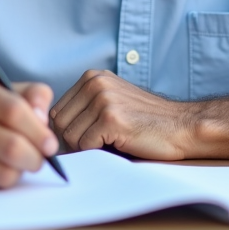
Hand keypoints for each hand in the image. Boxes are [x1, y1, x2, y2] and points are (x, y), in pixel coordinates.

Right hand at [0, 72, 58, 188]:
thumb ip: (29, 96)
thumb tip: (44, 120)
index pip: (13, 110)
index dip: (38, 131)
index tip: (50, 144)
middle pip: (11, 146)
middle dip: (34, 158)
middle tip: (39, 159)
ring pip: (2, 172)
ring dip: (18, 172)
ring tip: (15, 164)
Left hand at [49, 70, 195, 159]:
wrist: (181, 126)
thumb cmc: (145, 121)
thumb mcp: (111, 102)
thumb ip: (83, 109)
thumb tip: (48, 132)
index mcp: (92, 77)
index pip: (56, 111)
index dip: (66, 131)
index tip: (82, 141)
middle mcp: (95, 83)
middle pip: (59, 123)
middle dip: (72, 141)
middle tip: (94, 147)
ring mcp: (102, 99)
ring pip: (69, 136)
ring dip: (85, 148)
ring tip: (108, 144)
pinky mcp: (111, 118)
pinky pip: (85, 145)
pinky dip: (96, 152)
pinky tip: (117, 145)